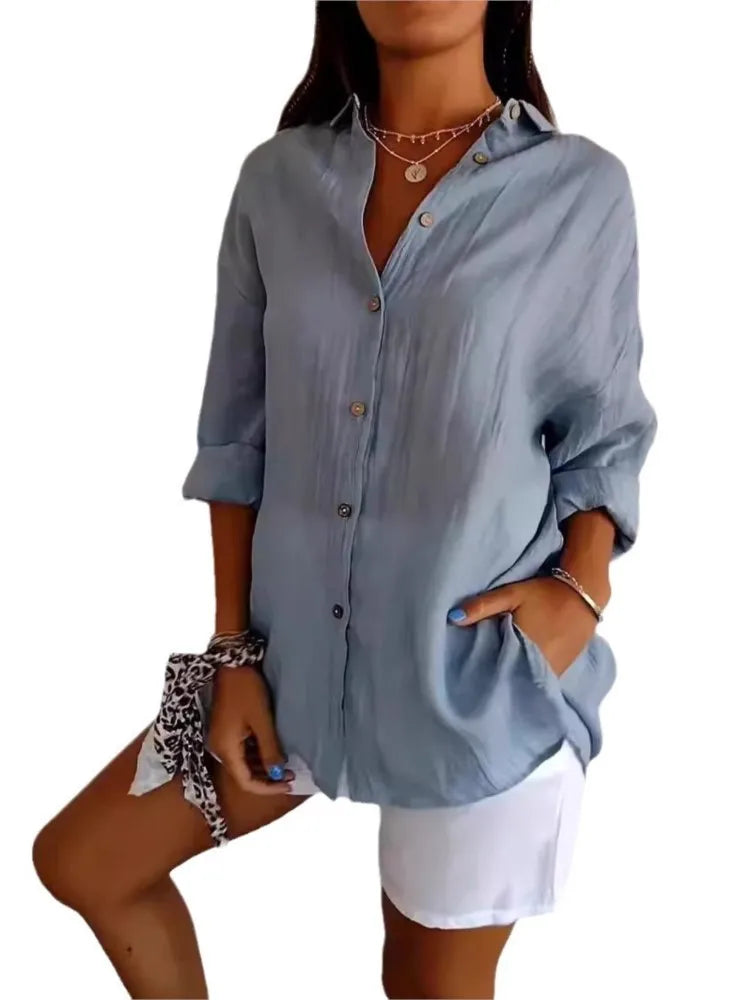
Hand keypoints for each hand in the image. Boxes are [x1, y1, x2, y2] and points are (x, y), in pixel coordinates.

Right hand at [206, 665, 294, 794]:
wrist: (232, 663)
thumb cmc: (246, 690)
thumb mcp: (262, 720)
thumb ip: (269, 749)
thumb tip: (277, 774)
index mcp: (226, 749)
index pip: (246, 782)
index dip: (268, 787)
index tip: (289, 784)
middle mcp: (219, 748)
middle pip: (243, 774)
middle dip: (267, 778)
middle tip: (291, 775)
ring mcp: (221, 738)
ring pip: (243, 762)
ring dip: (263, 767)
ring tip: (285, 764)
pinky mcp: (225, 729)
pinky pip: (241, 750)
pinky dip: (256, 754)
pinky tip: (272, 750)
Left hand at [448, 577, 598, 676]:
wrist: (583, 593)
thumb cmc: (545, 593)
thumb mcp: (511, 594)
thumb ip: (483, 606)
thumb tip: (453, 618)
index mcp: (524, 649)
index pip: (497, 672)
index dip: (482, 676)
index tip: (467, 677)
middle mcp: (540, 666)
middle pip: (511, 680)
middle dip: (496, 680)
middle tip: (476, 679)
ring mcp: (553, 671)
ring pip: (526, 683)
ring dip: (512, 680)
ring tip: (495, 676)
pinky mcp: (562, 670)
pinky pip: (539, 680)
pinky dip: (527, 677)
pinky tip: (516, 672)